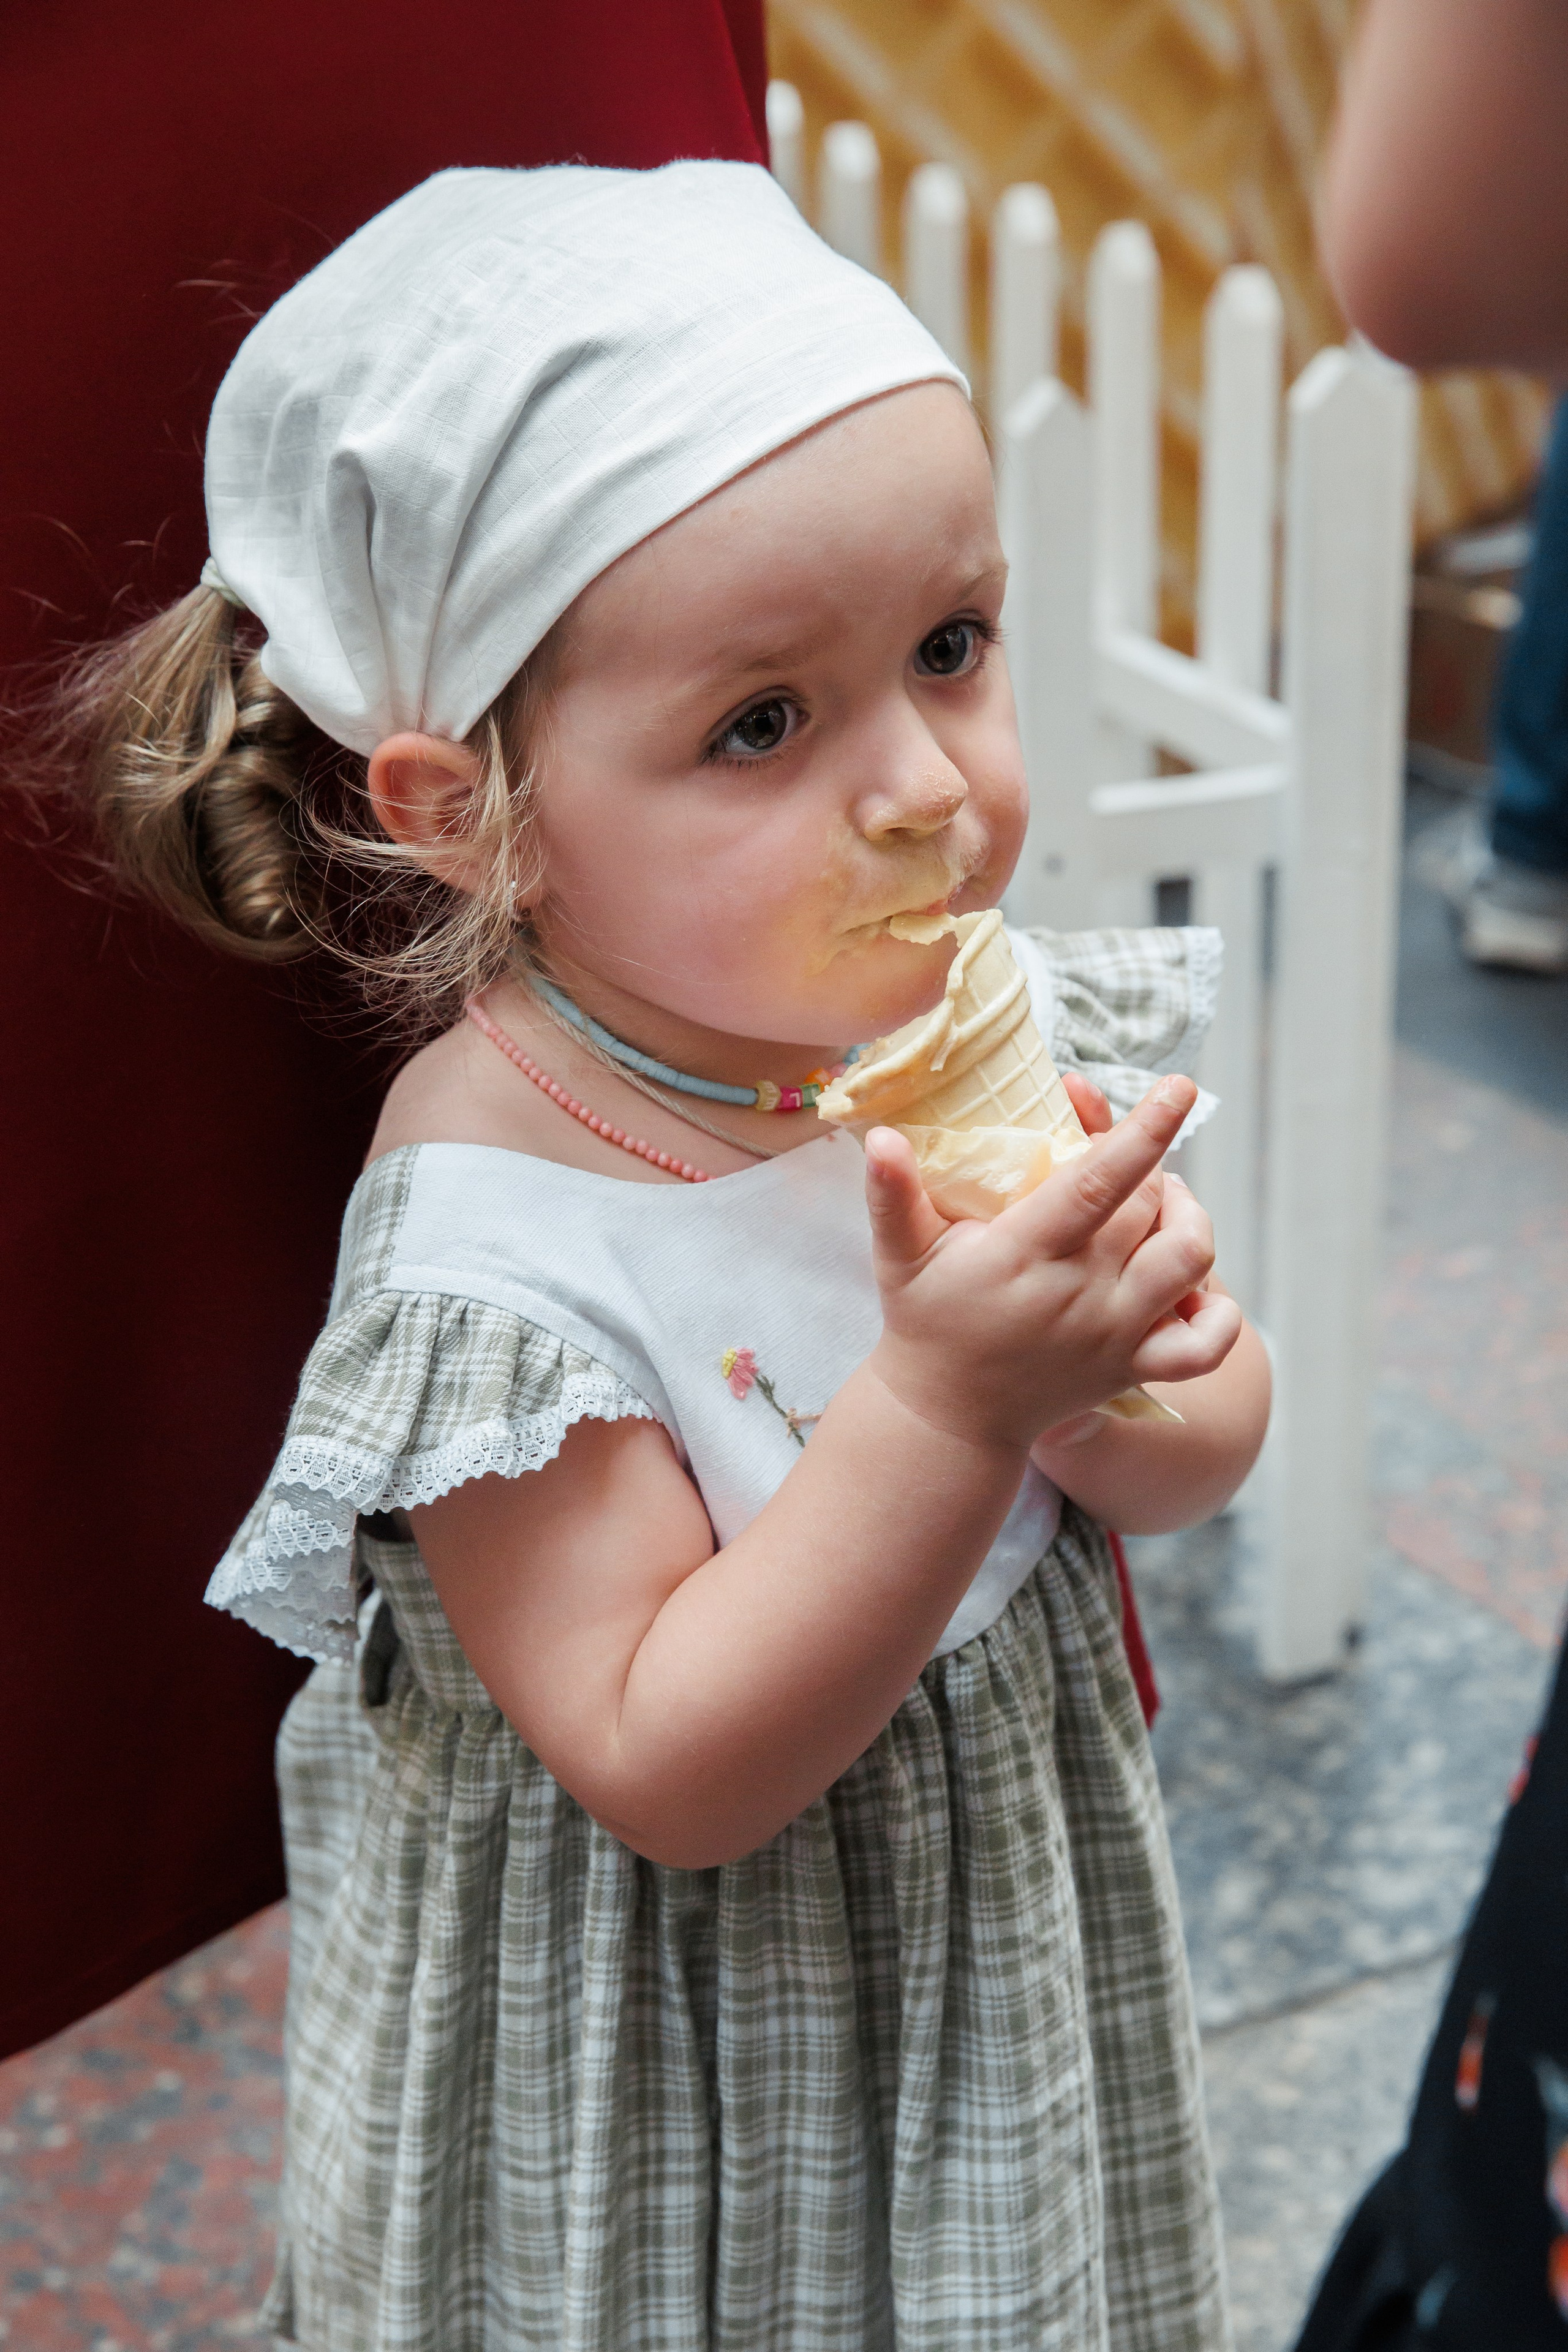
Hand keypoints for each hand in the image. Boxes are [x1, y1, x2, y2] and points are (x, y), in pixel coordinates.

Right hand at [863, 1075, 1238, 1452]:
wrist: (950, 1417)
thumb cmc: (927, 1320)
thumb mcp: (900, 1256)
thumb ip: (891, 1195)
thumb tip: (883, 1135)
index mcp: (1024, 1255)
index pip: (1099, 1182)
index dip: (1142, 1132)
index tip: (1178, 1086)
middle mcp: (1080, 1295)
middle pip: (1150, 1208)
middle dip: (1149, 1167)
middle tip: (1122, 1159)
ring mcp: (1113, 1335)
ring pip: (1190, 1262)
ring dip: (1190, 1218)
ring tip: (1165, 1204)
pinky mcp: (1133, 1369)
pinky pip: (1206, 1346)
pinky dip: (1219, 1313)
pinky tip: (1191, 1283)